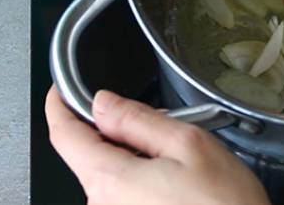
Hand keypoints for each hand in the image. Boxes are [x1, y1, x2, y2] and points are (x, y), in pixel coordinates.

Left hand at [45, 87, 270, 204]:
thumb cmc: (223, 204)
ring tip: (177, 157)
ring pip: (110, 170)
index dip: (60, 106)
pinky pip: (122, 190)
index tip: (62, 90)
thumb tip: (102, 103)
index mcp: (110, 180)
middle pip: (90, 152)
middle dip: (118, 129)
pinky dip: (140, 173)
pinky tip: (174, 177)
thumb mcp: (186, 144)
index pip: (64, 135)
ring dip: (134, 152)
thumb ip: (136, 119)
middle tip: (162, 124)